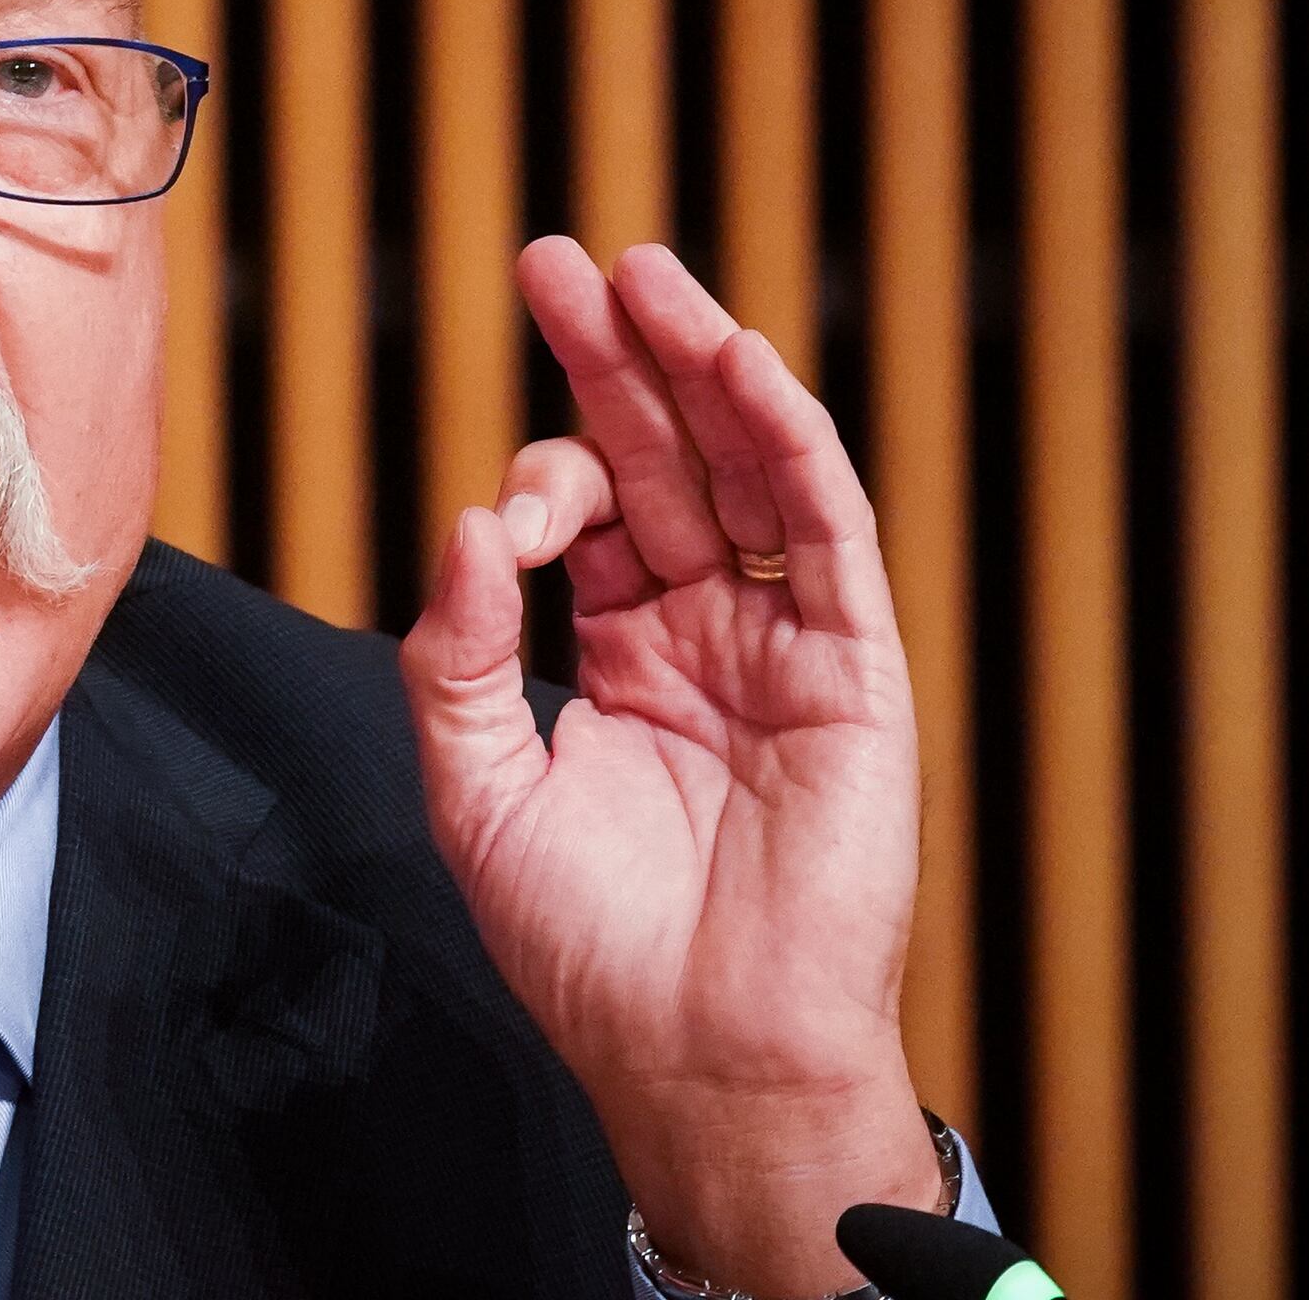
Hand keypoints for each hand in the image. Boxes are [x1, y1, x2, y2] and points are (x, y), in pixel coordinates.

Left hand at [399, 239, 938, 1294]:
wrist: (694, 1047)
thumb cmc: (585, 942)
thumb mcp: (475, 787)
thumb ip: (455, 655)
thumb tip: (464, 526)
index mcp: (617, 658)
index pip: (581, 520)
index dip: (536, 487)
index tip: (497, 524)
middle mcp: (702, 634)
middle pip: (662, 462)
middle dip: (609, 361)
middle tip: (556, 260)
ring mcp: (781, 646)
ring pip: (746, 473)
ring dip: (699, 368)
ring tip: (642, 274)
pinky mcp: (853, 671)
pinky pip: (826, 535)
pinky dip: (789, 444)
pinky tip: (740, 365)